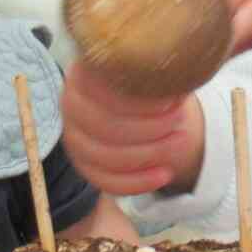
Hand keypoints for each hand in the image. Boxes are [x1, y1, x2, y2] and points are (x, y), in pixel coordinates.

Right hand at [60, 61, 204, 196]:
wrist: (141, 105)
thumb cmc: (146, 82)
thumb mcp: (149, 68)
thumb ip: (155, 72)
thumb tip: (177, 79)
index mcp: (82, 75)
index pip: (104, 93)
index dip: (142, 103)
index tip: (174, 101)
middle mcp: (70, 106)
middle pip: (105, 126)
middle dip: (151, 128)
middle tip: (180, 120)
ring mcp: (74, 139)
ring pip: (107, 157)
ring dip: (151, 153)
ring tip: (179, 141)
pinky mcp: (84, 166)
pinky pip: (108, 182)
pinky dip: (141, 182)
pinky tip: (166, 173)